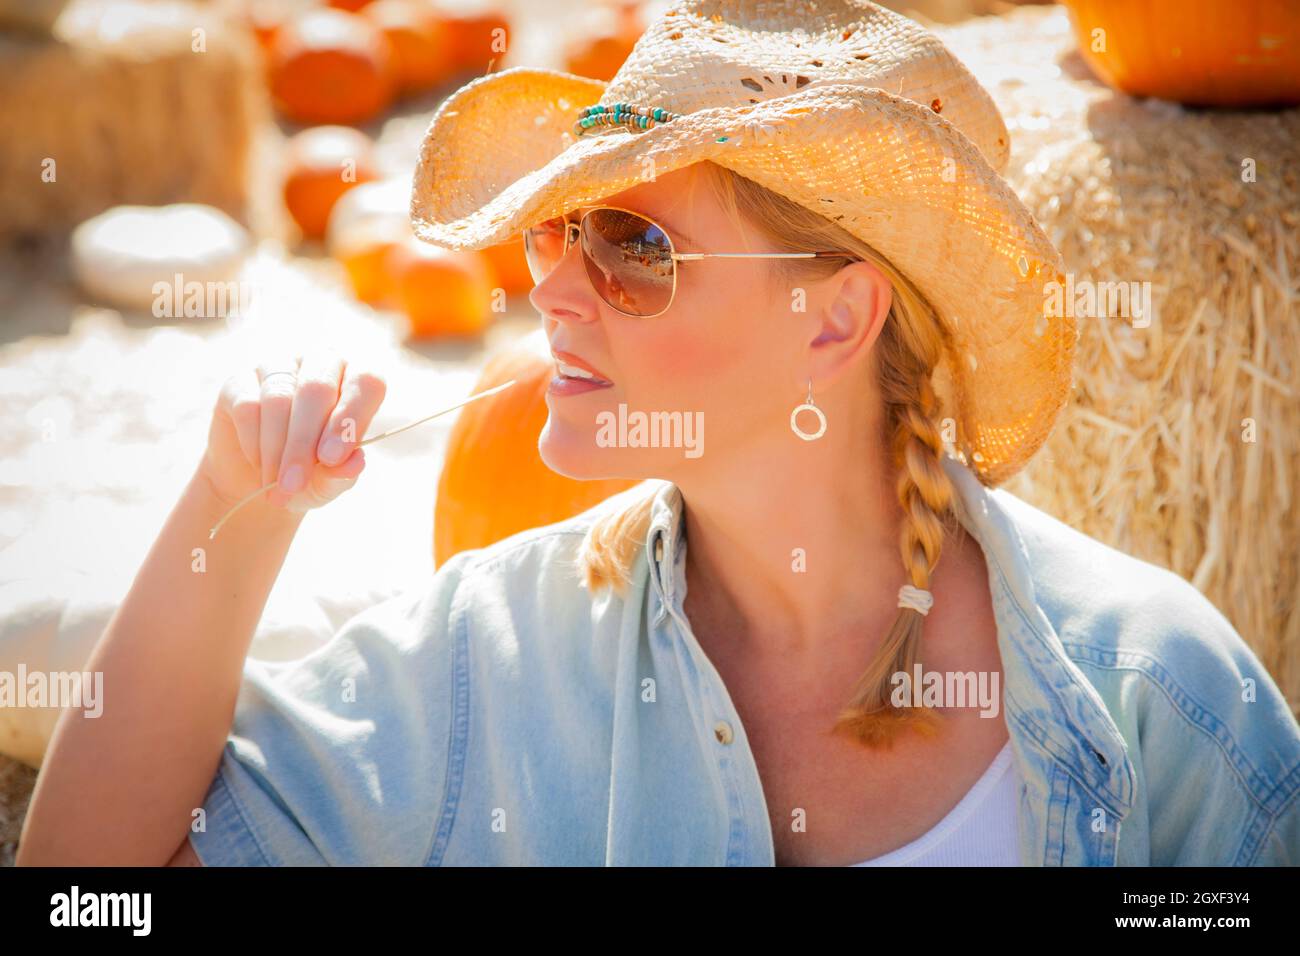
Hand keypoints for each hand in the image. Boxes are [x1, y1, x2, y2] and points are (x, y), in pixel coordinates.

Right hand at [201, 349, 386, 512]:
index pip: (366, 381)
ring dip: (277, 450)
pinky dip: (253, 443)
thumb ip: (343, 473)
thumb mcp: (329, 481)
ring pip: (278, 399)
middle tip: (295, 483)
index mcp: (356, 380)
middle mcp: (320, 364)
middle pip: (317, 388)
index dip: (351, 418)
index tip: (332, 458)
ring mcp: (279, 367)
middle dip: (305, 442)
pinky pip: (247, 406)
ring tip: (278, 486)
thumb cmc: (309, 474)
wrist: (257, 481)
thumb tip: (355, 463)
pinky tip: (259, 465)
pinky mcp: (240, 381)